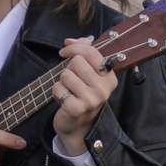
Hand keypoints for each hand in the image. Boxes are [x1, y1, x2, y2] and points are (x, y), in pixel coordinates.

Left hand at [52, 38, 118, 156]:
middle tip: (71, 80)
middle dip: (68, 69)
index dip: (75, 48)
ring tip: (68, 90)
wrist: (78, 125)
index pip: (92, 52)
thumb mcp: (87, 73)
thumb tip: (69, 41)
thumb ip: (82, 52)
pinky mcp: (77, 108)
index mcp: (109, 77)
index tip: (65, 52)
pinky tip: (64, 99)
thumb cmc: (81, 94)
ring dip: (62, 82)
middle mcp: (104, 88)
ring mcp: (92, 99)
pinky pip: (58, 88)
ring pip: (65, 74)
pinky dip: (56, 92)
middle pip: (77, 62)